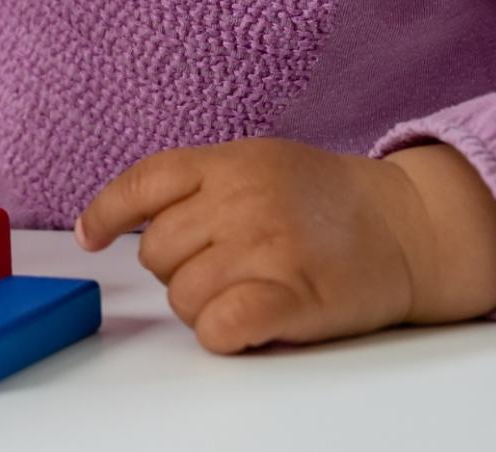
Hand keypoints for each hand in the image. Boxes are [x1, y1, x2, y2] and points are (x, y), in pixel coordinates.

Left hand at [76, 135, 495, 352]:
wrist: (405, 225)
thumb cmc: (324, 197)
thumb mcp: (255, 161)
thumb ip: (197, 182)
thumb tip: (128, 215)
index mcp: (224, 162)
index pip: (140, 184)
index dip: (105, 213)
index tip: (89, 236)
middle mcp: (239, 200)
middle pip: (157, 251)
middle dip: (175, 269)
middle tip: (218, 269)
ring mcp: (266, 247)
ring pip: (184, 296)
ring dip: (201, 306)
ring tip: (240, 294)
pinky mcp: (294, 298)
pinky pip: (221, 326)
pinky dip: (219, 333)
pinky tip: (239, 325)